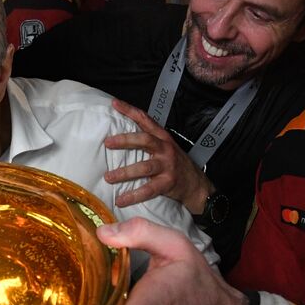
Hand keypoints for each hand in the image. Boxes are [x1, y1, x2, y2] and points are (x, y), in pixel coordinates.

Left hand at [104, 98, 213, 212]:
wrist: (197, 185)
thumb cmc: (177, 165)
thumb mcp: (167, 148)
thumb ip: (150, 141)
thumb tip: (121, 137)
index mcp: (163, 138)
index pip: (146, 120)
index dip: (130, 111)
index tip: (114, 103)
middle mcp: (165, 149)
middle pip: (144, 140)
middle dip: (125, 140)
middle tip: (107, 143)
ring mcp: (167, 166)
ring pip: (144, 167)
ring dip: (124, 172)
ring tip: (108, 177)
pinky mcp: (168, 183)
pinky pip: (148, 190)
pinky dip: (133, 196)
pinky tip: (120, 200)